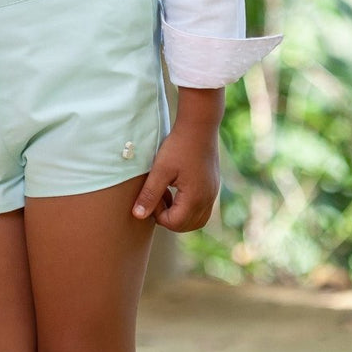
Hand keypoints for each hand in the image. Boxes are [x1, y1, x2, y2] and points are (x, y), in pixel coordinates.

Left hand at [132, 86, 223, 232]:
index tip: (152, 194)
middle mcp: (207, 199)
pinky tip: (176, 187)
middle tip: (158, 196)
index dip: (157, 214)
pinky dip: (187, 206)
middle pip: (186, 225)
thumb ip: (149, 194)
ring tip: (166, 193)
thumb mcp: (160, 170)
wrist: (199, 125)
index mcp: (195, 198)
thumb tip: (138, 215)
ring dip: (178, 213)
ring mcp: (212, 193)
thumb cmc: (178, 146)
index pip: (174, 224)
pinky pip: (201, 207)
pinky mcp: (212, 186)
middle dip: (168, 217)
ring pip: (195, 219)